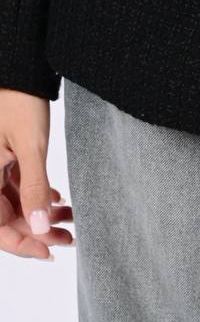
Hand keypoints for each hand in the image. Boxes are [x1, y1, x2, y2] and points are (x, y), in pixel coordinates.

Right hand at [0, 89, 73, 260]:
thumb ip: (34, 187)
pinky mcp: (4, 158)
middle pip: (7, 219)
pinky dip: (38, 195)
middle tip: (70, 236)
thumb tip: (39, 227)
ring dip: (41, 213)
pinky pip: (18, 187)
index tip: (50, 252)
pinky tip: (58, 198)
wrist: (21, 68)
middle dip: (38, 231)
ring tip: (71, 217)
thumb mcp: (31, 147)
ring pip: (15, 204)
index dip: (22, 245)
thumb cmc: (20, 101)